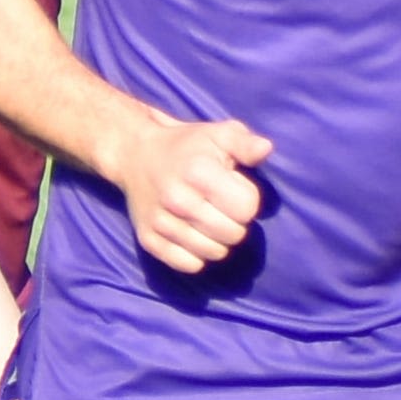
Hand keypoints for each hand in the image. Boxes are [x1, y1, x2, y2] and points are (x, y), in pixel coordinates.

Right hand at [107, 112, 274, 273]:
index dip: (246, 198)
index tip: (231, 186)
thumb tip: (264, 149)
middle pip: (233, 235)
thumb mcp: (219, 134)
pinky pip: (190, 265)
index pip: (247, 209)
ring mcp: (161, 223)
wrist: (135, 154)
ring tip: (207, 218)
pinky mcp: (148, 240)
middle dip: (234, 221)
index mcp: (198, 172)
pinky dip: (196, 255)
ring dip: (217, 240)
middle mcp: (177, 200)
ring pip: (214, 253)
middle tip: (219, 204)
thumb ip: (245, 142)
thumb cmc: (186, 146)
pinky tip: (191, 234)